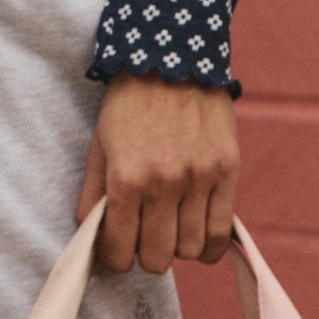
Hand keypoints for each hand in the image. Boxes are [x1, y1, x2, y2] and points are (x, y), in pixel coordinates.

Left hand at [76, 69, 238, 274]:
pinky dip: (207, 246)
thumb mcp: (99, 146)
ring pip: (189, 250)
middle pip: (157, 259)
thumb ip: (93, 197)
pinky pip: (220, 234)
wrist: (170, 59)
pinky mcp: (228, 171)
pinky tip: (195, 234)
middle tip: (143, 236)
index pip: (119, 251)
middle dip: (145, 254)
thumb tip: (90, 242)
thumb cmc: (128, 105)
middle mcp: (164, 182)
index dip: (114, 259)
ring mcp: (200, 178)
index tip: (116, 251)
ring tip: (169, 226)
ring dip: (176, 246)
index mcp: (126, 177)